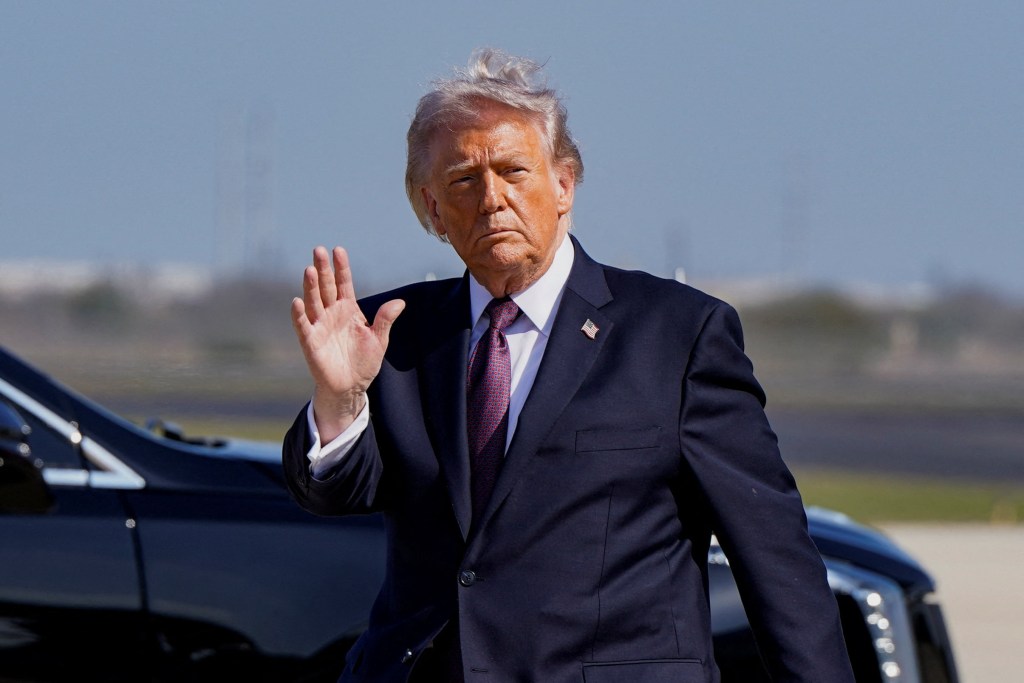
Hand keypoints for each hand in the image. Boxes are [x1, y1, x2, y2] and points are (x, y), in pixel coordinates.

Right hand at [291, 246, 403, 441]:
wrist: (351, 387)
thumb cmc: (364, 362)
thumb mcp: (379, 340)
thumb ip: (385, 320)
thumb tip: (400, 302)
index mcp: (348, 310)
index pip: (343, 283)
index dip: (341, 268)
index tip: (338, 250)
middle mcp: (331, 313)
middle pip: (326, 287)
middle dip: (322, 269)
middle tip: (318, 250)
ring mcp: (320, 326)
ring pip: (314, 302)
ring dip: (311, 286)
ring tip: (309, 269)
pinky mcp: (310, 341)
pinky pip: (303, 325)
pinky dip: (299, 314)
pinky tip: (297, 301)